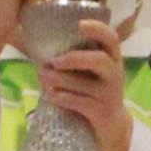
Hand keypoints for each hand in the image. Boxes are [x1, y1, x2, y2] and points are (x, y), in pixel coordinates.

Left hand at [45, 20, 134, 150]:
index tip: (79, 24)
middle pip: (99, 60)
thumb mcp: (91, 72)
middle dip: (73, 59)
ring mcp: (110, 94)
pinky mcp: (101, 112)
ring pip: (84, 85)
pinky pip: (79, 103)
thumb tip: (35, 44)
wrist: (110, 125)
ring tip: (42, 76)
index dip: (97, 29)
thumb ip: (74, 58)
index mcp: (112, 58)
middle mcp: (115, 74)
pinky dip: (62, 98)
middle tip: (53, 61)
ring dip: (60, 80)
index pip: (111, 38)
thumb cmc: (94, 91)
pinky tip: (51, 95)